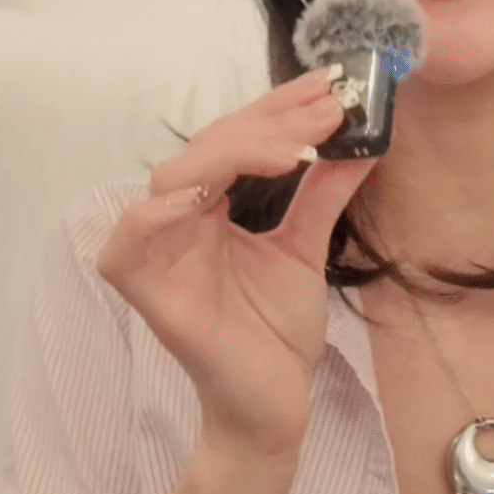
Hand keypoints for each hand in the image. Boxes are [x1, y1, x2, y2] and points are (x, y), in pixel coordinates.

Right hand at [96, 68, 374, 460]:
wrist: (275, 407)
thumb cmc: (277, 333)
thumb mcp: (307, 249)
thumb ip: (324, 194)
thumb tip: (364, 140)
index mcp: (210, 208)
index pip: (235, 139)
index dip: (279, 108)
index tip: (333, 87)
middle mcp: (177, 221)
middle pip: (207, 147)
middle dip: (268, 122)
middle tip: (328, 108)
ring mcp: (157, 254)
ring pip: (173, 179)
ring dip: (232, 153)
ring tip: (294, 148)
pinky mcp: (145, 291)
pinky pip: (129, 240)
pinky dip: (158, 212)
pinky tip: (206, 195)